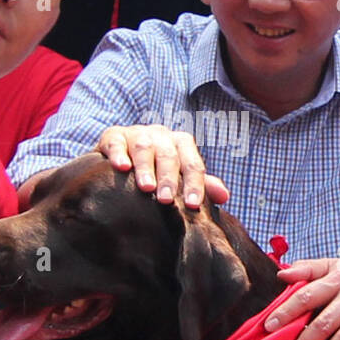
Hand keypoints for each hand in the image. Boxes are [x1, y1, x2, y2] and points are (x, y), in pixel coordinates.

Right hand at [96, 124, 228, 208]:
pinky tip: (121, 167)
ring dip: (146, 168)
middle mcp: (161, 135)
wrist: (121, 156)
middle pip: (169, 155)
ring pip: (144, 147)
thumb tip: (225, 197)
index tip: (193, 205)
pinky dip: (119, 153)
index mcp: (181, 144)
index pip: (193, 164)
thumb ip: (201, 184)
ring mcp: (137, 133)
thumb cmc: (157, 170)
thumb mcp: (179, 177)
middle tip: (166, 199)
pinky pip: (117, 142)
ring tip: (146, 188)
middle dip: (169, 178)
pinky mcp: (114, 136)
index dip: (195, 184)